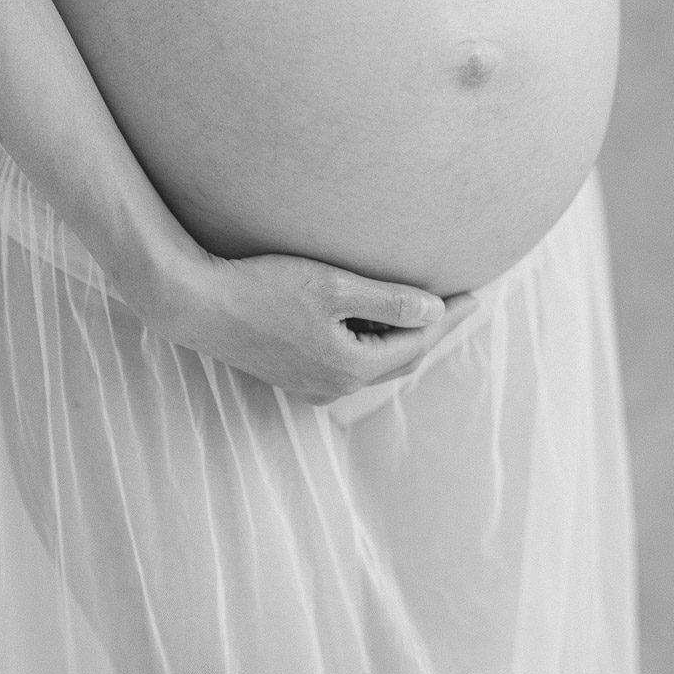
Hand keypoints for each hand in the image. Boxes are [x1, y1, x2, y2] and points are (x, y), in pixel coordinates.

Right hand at [148, 241, 478, 405]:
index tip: (475, 295)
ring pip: (376, 363)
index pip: (417, 343)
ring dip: (404, 340)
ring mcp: (312, 385)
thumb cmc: (263, 288)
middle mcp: (334, 386)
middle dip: (433, 332)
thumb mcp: (333, 288)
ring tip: (428, 314)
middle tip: (460, 305)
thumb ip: (388, 301)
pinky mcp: (295, 374)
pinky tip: (377, 325)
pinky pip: (352, 363)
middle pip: (401, 359)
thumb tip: (435, 312)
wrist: (197, 304)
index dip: (448, 318)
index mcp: (350, 367)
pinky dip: (375, 344)